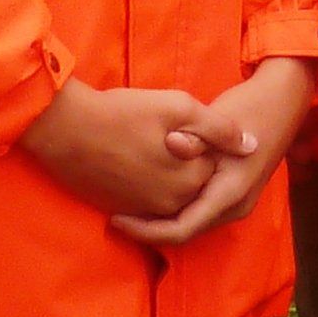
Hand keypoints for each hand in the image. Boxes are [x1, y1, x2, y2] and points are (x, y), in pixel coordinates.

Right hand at [20, 79, 211, 224]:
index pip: (215, 166)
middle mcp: (171, 204)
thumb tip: (252, 146)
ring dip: (167, 172)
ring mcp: (143, 210)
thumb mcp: (179, 106)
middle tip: (163, 129)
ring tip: (148, 140)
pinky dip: (147, 184)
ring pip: (170, 193)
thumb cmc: (123, 112)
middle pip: (194, 183)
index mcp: (191, 180)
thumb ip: (220, 129)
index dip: (205, 142)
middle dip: (187, 160)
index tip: (184, 122)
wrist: (65, 130)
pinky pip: (145, 203)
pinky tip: (134, 157)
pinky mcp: (120, 210)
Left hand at [109, 57, 317, 253]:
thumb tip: (173, 144)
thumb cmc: (249, 109)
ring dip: (160, 220)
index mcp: (230, 194)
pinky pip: (198, 212)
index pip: (180, 230)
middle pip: (184, 232)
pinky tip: (152, 195)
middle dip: (149, 228)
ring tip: (128, 207)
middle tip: (114, 215)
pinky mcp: (232, 195)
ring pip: (191, 224)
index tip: (116, 220)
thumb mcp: (218, 120)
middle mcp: (235, 207)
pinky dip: (173, 209)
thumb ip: (194, 137)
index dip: (145, 230)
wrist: (282, 103)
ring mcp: (237, 204)